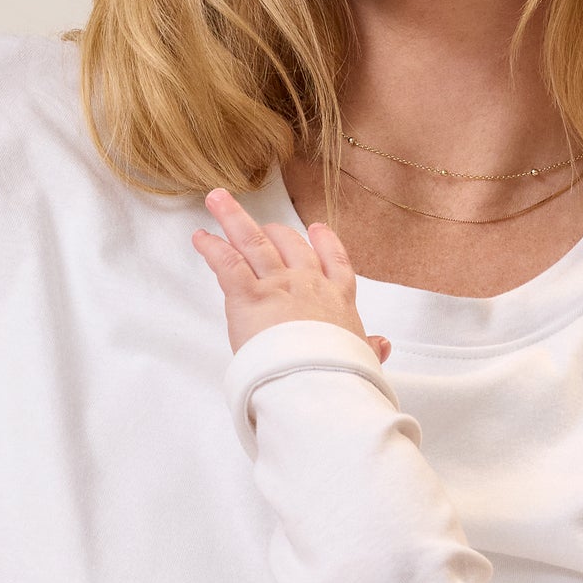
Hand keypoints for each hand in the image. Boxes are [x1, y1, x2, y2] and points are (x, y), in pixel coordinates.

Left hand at [193, 188, 389, 360]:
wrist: (319, 382)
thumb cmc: (339, 375)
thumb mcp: (362, 358)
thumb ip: (368, 347)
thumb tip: (382, 345)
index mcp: (338, 299)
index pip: (334, 262)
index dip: (325, 243)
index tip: (317, 229)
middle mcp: (308, 283)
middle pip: (289, 245)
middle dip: (274, 231)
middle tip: (262, 226)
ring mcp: (278, 285)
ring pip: (253, 242)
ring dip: (233, 218)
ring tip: (218, 200)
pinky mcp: (249, 296)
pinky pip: (228, 263)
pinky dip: (212, 248)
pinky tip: (201, 237)